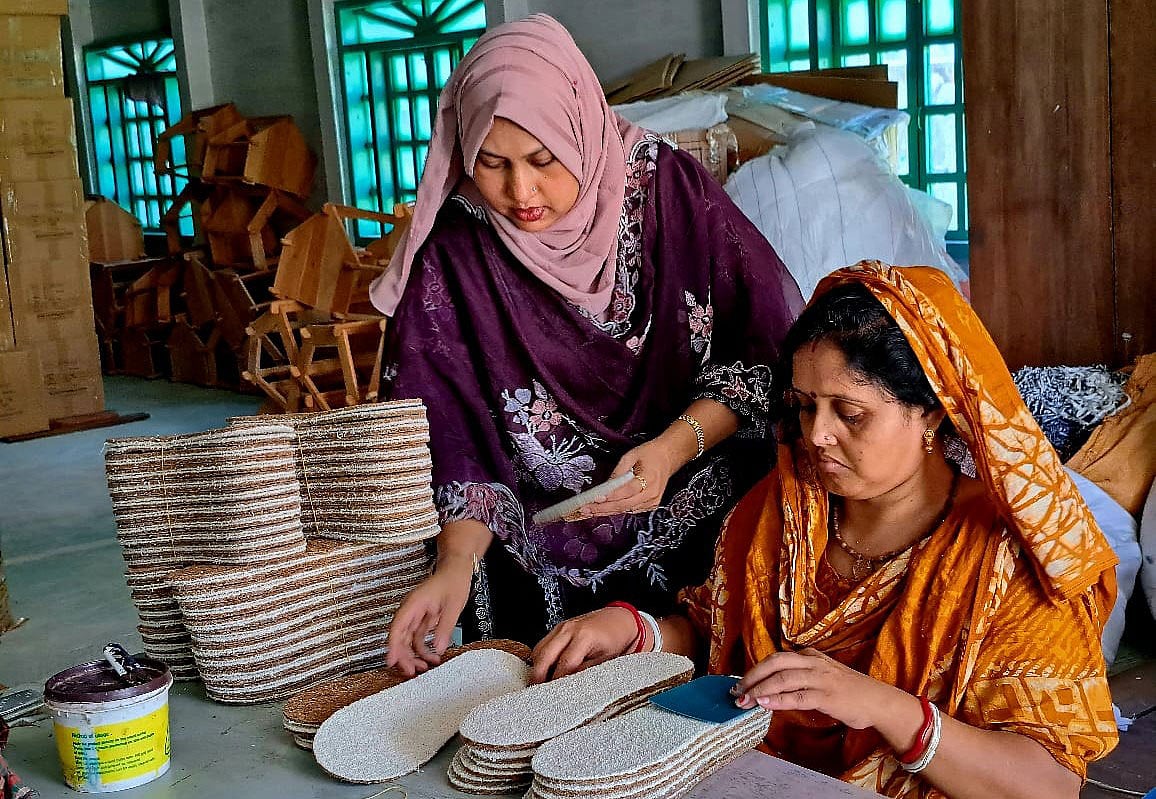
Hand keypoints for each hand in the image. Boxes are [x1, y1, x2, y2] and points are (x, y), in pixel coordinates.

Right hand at [385, 555, 472, 676]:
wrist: (457, 569)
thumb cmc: (453, 581)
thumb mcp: (453, 606)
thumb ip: (444, 628)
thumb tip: (438, 648)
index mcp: (414, 604)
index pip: (398, 627)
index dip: (393, 645)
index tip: (391, 661)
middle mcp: (411, 610)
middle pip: (401, 637)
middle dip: (404, 656)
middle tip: (411, 672)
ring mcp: (416, 615)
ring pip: (408, 640)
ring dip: (414, 655)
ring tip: (423, 668)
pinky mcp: (423, 619)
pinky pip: (418, 637)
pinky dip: (424, 649)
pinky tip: (433, 657)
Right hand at [530, 607, 639, 683]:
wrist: (618, 620)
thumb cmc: (615, 639)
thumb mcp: (607, 660)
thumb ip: (588, 671)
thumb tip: (571, 685)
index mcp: (585, 637)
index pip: (565, 664)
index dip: (559, 681)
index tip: (557, 694)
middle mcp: (569, 629)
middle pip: (545, 655)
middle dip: (538, 675)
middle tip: (538, 692)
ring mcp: (562, 627)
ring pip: (539, 649)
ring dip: (537, 667)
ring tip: (540, 684)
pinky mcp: (558, 628)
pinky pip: (542, 644)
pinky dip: (540, 658)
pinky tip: (544, 670)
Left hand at [571, 438, 681, 519]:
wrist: (668, 457)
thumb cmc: (650, 453)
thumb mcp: (631, 456)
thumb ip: (618, 472)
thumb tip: (604, 486)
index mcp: (649, 479)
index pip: (626, 491)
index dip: (609, 497)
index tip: (595, 499)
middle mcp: (651, 494)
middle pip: (624, 505)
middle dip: (603, 508)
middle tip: (585, 509)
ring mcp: (652, 502)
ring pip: (626, 510)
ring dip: (607, 511)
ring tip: (590, 511)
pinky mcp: (651, 505)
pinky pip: (631, 510)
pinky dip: (617, 510)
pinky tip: (604, 509)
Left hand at [733, 648, 903, 729]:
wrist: (878, 701)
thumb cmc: (849, 692)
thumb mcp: (822, 676)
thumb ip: (800, 678)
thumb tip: (771, 688)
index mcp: (811, 656)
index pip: (776, 658)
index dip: (755, 670)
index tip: (740, 683)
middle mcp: (814, 663)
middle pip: (775, 662)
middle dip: (753, 676)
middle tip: (737, 691)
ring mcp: (821, 678)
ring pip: (784, 678)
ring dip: (761, 689)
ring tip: (745, 700)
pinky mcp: (827, 695)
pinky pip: (798, 696)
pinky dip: (779, 700)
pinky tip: (765, 704)